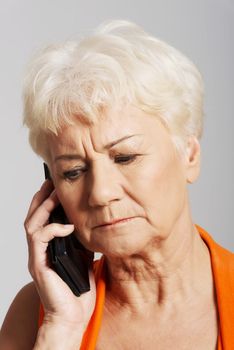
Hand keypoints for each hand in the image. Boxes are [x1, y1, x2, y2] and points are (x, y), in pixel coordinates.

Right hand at [24, 180, 95, 330]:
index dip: (46, 201)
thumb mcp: (83, 257)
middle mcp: (39, 251)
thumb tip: (89, 223)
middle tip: (51, 184)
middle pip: (32, 217)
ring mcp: (37, 257)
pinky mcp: (39, 265)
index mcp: (48, 248)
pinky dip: (53, 229)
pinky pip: (39, 239)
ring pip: (31, 225)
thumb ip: (81, 241)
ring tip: (56, 197)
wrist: (73, 315)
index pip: (42, 219)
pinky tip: (67, 226)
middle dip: (41, 198)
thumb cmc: (77, 289)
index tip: (56, 187)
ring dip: (43, 208)